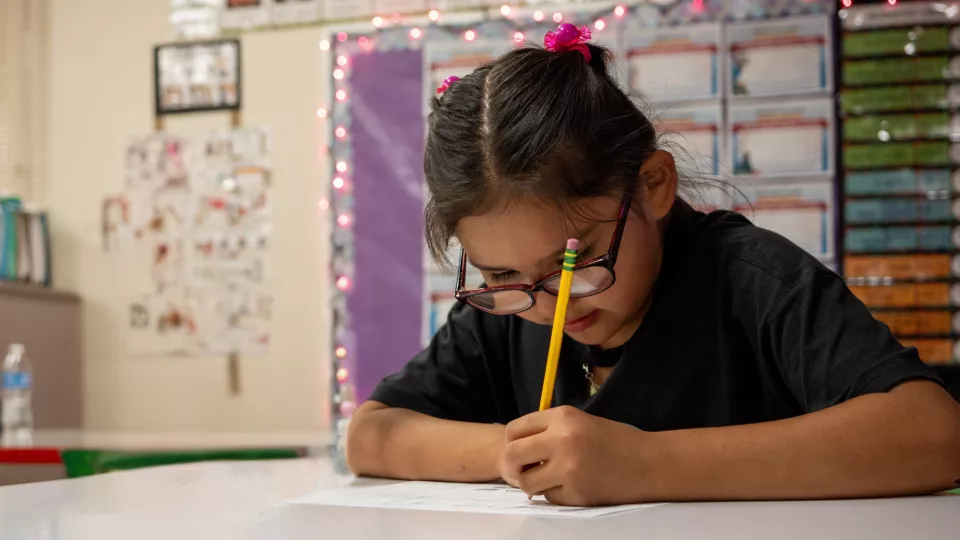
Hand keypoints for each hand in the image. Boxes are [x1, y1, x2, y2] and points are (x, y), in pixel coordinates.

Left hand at [499, 406, 654, 505]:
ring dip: (532, 484)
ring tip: (549, 480)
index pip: (515, 429)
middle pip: (511, 455)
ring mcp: (568, 467)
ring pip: (526, 482)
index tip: (521, 451)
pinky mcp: (576, 491)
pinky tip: (572, 486)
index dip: (513, 443)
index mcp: (562, 416)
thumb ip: (549, 430)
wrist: (649, 462)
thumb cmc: (615, 440)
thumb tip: (517, 446)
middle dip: (513, 466)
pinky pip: (548, 497)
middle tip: (523, 471)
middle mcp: (562, 439)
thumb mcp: (579, 422)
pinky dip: (555, 494)